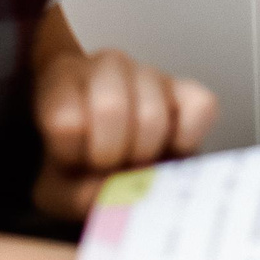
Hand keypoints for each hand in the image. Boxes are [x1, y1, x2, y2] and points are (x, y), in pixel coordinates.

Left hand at [32, 46, 215, 220]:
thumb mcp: (60, 188)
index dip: (73, 154)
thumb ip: (77, 194)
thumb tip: (114, 192)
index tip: (74, 163)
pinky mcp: (189, 88)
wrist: (110, 158)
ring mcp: (152, 73)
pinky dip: (187, 140)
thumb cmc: (80, 165)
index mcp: (63, 80)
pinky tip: (170, 150)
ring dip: (146, 152)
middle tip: (111, 166)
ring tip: (137, 162)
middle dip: (113, 153)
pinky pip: (200, 107)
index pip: (65, 120)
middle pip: (110, 109)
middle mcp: (107, 65)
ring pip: (153, 115)